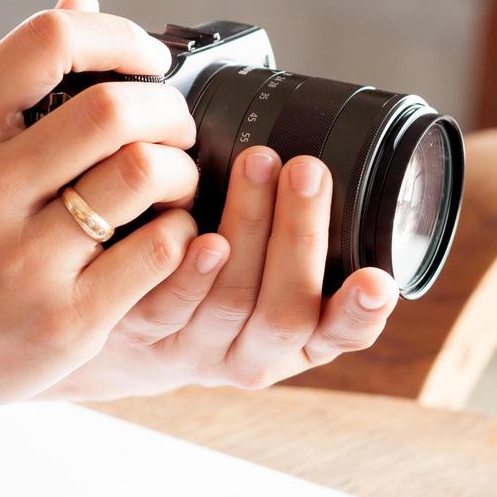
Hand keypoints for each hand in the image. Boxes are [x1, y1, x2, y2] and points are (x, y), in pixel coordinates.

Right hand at [0, 0, 201, 423]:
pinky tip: (165, 233)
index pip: (48, 41)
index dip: (117, 36)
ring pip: (142, 176)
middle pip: (112, 110)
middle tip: (173, 127)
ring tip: (173, 182)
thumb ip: (16, 80)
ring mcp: (22, 262)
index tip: (147, 60)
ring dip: (181, 170)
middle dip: (166, 108)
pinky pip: (159, 252)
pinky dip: (181, 233)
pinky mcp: (64, 319)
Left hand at [43, 142, 397, 399]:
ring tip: (258, 166)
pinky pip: (165, 307)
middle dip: (301, 236)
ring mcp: (193, 350)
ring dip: (249, 230)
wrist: (122, 339)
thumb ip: (296, 234)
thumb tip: (305, 142)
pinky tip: (195, 231)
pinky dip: (186, 269)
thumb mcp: (266, 277)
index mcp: (297, 342)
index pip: (342, 335)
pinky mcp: (140, 336)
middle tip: (306, 170)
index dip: (361, 312)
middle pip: (286, 311)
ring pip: (230, 302)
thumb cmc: (209, 288)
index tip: (375, 279)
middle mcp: (250, 354)